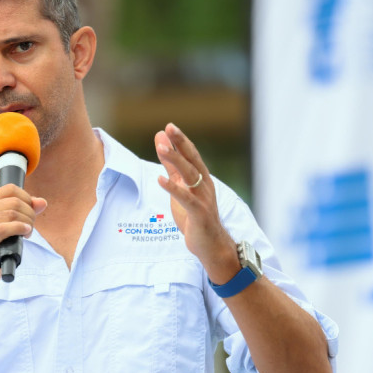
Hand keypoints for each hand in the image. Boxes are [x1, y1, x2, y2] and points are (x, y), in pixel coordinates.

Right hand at [0, 184, 46, 297]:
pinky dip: (20, 229)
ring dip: (27, 223)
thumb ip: (24, 212)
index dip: (27, 198)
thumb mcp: (9, 227)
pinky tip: (25, 234)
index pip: (10, 189)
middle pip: (14, 201)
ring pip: (12, 213)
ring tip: (27, 233)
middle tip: (30, 227)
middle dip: (29, 213)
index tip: (31, 211)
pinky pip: (6, 227)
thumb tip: (42, 202)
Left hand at [155, 123, 237, 280]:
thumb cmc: (196, 217)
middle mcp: (205, 185)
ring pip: (190, 175)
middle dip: (180, 143)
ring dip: (175, 160)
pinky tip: (161, 180)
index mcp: (201, 179)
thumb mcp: (182, 190)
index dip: (181, 141)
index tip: (168, 127)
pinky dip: (173, 188)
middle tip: (168, 128)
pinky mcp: (200, 214)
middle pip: (192, 160)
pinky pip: (186, 198)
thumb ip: (173, 170)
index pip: (191, 155)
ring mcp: (204, 199)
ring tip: (161, 148)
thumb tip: (162, 147)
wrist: (212, 246)